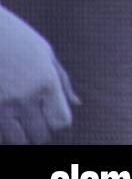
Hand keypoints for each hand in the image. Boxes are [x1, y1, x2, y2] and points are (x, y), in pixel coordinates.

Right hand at [0, 5, 80, 143]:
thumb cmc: (16, 38)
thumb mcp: (45, 52)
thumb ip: (62, 81)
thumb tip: (77, 103)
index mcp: (46, 82)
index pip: (61, 122)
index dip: (58, 121)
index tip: (52, 112)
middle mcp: (25, 98)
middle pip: (40, 136)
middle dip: (39, 130)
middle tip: (35, 116)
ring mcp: (1, 106)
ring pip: (16, 140)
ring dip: (19, 134)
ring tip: (18, 117)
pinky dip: (3, 132)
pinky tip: (5, 115)